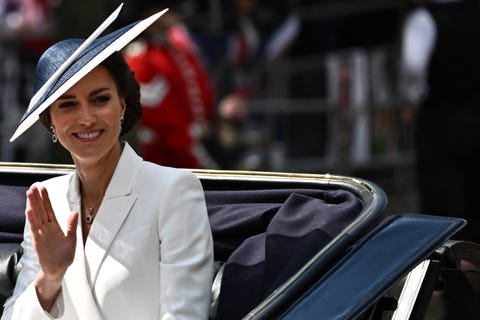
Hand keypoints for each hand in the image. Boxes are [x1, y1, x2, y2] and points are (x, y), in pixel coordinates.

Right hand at [26, 185, 77, 309]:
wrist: (58, 270)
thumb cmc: (64, 256)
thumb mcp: (72, 239)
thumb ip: (71, 226)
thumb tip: (75, 212)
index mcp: (55, 227)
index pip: (49, 210)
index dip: (46, 199)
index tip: (43, 188)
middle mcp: (47, 229)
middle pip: (41, 210)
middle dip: (38, 198)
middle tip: (34, 186)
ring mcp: (41, 234)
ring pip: (36, 217)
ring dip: (33, 205)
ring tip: (30, 194)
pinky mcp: (38, 241)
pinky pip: (34, 229)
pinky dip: (32, 220)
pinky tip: (29, 211)